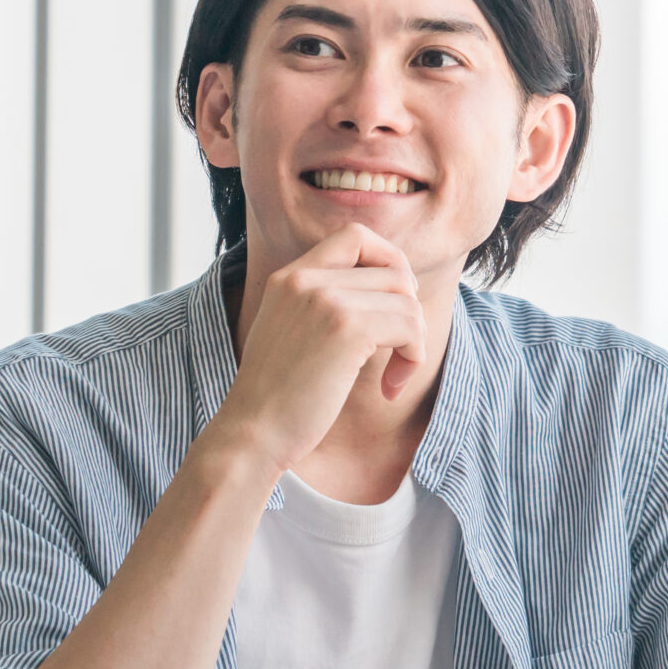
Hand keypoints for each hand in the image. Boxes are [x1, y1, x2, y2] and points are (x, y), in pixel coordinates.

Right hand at [211, 225, 430, 471]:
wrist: (253, 433)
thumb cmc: (279, 396)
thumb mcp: (294, 331)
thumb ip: (326, 303)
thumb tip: (397, 288)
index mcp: (290, 276)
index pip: (356, 235)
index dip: (390, 260)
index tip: (394, 301)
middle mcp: (306, 278)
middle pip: (393, 270)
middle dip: (409, 311)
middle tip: (399, 349)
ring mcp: (325, 299)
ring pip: (407, 300)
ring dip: (414, 341)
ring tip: (394, 374)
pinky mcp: (347, 328)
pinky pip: (411, 326)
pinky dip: (413, 359)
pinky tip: (390, 388)